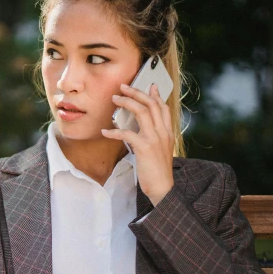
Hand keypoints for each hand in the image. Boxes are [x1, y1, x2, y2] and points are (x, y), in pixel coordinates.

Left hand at [101, 83, 174, 205]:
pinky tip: (105, 132)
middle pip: (151, 104)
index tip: (149, 85)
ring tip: (115, 99)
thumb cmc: (158, 171)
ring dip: (126, 102)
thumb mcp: (160, 150)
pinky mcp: (144, 147)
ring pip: (142, 112)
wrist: (163, 188)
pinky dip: (114, 131)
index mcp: (168, 132)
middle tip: (124, 87)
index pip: (163, 107)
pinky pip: (127, 133)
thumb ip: (154, 137)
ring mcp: (155, 138)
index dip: (155, 95)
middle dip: (136, 92)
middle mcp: (163, 132)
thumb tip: (142, 128)